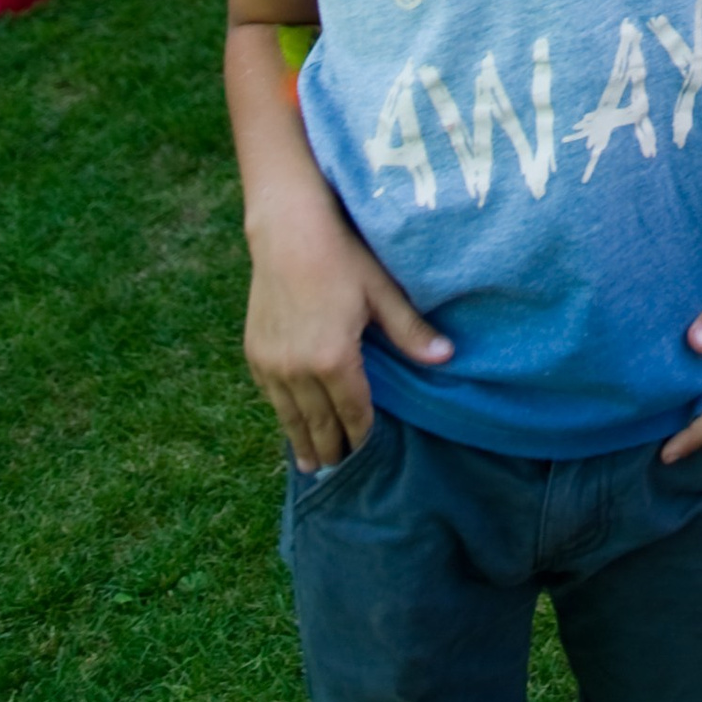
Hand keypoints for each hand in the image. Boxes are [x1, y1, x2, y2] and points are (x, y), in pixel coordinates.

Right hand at [244, 183, 450, 470]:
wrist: (288, 229)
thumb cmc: (342, 255)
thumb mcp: (382, 292)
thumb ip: (410, 332)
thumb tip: (446, 356)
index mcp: (334, 359)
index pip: (352, 412)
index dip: (361, 435)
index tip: (367, 456)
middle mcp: (298, 370)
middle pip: (318, 422)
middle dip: (332, 447)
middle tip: (340, 472)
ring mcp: (272, 363)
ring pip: (289, 416)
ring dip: (302, 441)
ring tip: (311, 465)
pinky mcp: (254, 352)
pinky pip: (270, 396)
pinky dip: (282, 413)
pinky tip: (289, 423)